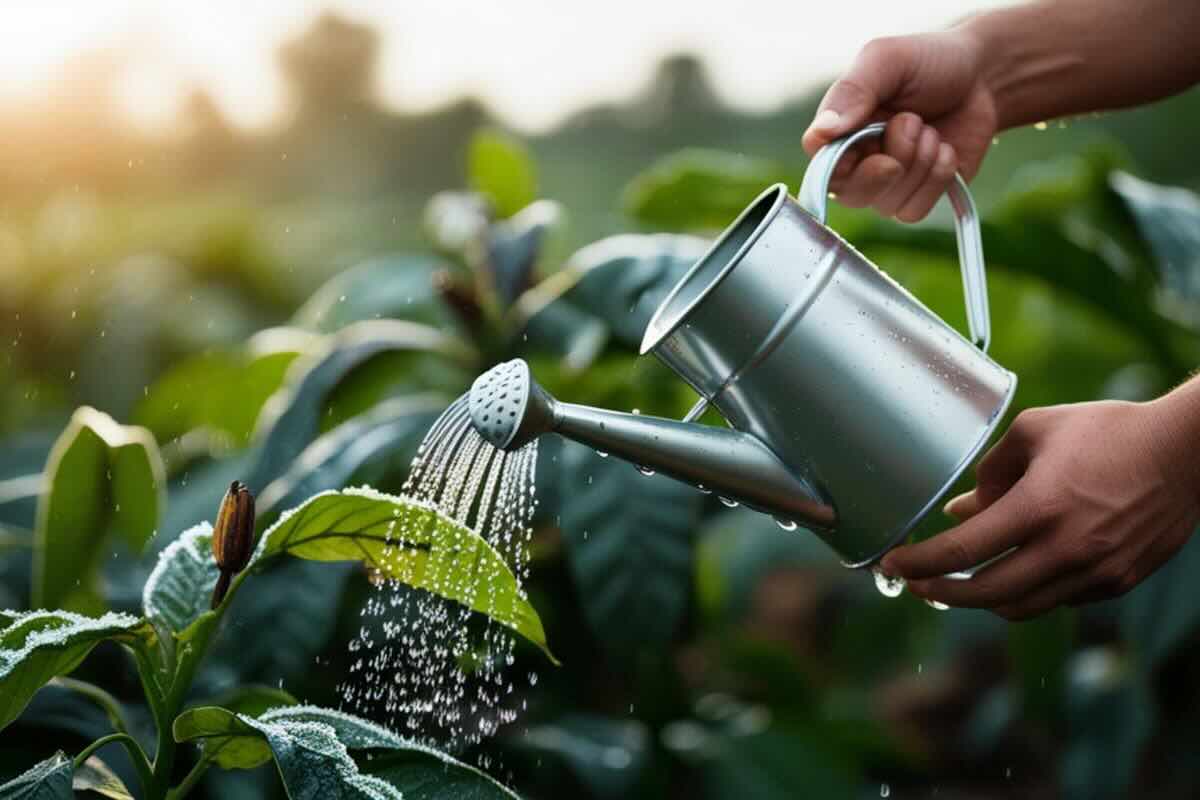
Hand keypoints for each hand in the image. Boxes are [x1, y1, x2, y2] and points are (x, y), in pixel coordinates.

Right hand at [801, 30, 998, 221]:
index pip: (821, 167)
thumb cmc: (929, 63)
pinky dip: (937, 177)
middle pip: (851, 194)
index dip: (841, 165)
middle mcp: (857, 163)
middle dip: (891, 161)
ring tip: (930, 129)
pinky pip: (914, 210)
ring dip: (920, 161)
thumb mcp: (887, 59)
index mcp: (840, 131)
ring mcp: (887, 184)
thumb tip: (821, 132)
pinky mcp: (918, 197)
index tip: (871, 139)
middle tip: (912, 122)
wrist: (983, 78)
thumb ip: (852, 91)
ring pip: (887, 203)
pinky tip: (944, 150)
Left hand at [879, 399, 1199, 619]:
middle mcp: (1067, 548)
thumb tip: (958, 509)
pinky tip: (1013, 571)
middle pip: (984, 594)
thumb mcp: (1037, 431)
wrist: (1188, 452)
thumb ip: (990, 472)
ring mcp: (1095, 572)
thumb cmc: (1108, 431)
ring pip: (1020, 607)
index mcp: (1039, 506)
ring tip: (957, 582)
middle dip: (939, 592)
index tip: (891, 566)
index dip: (919, 564)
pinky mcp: (1117, 583)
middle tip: (915, 583)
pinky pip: (1056, 600)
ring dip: (981, 600)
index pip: (963, 550)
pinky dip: (1026, 592)